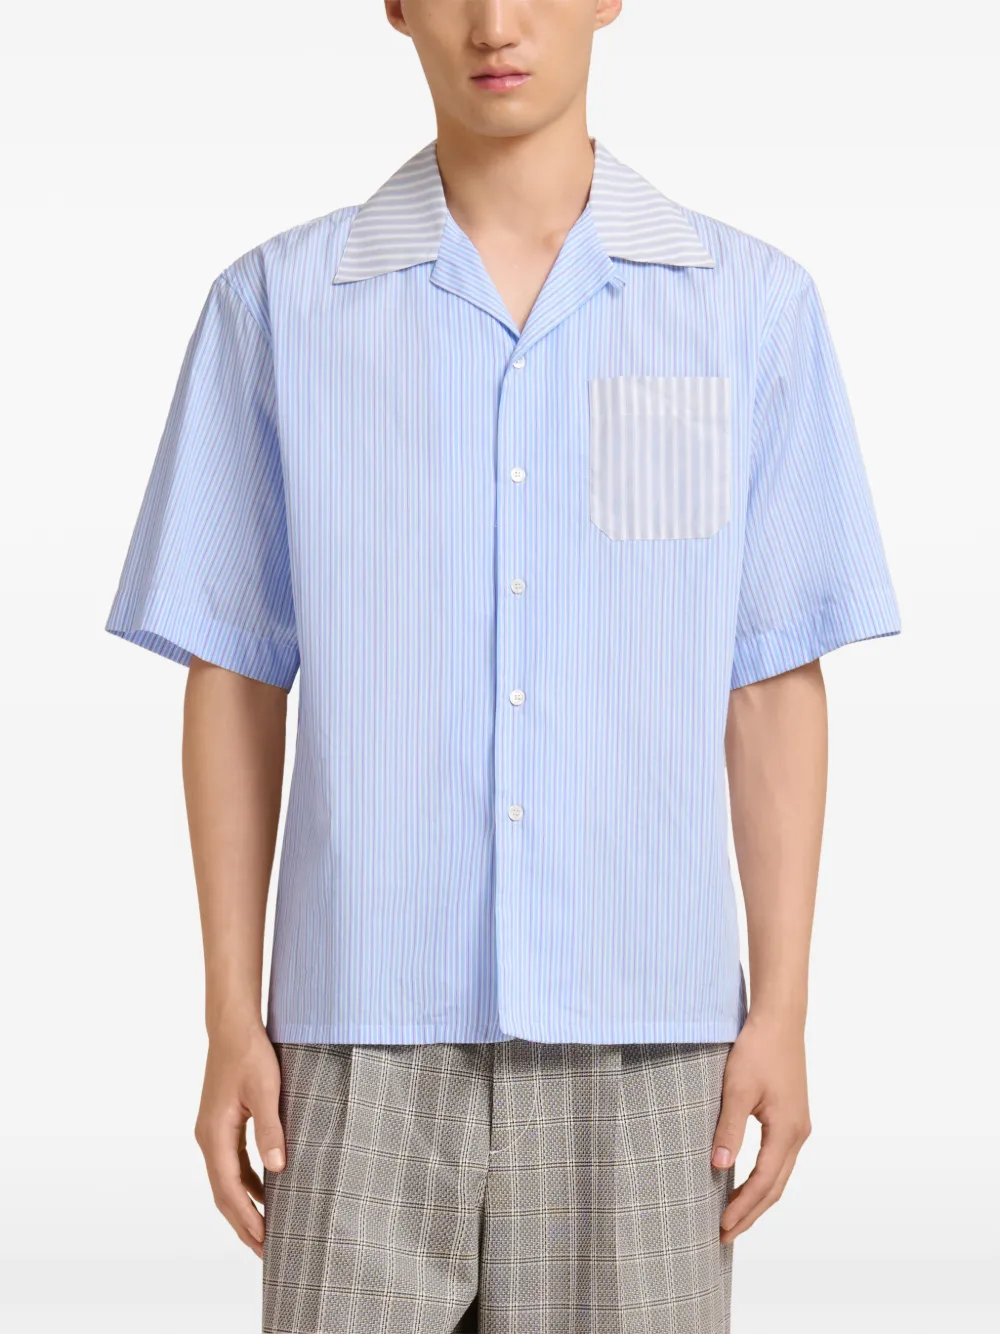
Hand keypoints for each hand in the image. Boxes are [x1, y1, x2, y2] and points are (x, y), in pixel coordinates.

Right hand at [193, 1019, 286, 1257]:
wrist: (232, 1027)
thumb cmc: (250, 1054)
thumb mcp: (266, 1090)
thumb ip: (271, 1129)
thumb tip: (277, 1169)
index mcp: (215, 1135)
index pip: (229, 1189)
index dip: (246, 1218)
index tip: (264, 1241)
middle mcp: (208, 1138)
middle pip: (223, 1192)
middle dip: (242, 1222)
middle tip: (264, 1251)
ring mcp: (212, 1132)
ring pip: (225, 1180)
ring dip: (243, 1205)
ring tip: (264, 1228)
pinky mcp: (220, 1124)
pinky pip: (231, 1164)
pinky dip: (245, 1183)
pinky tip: (265, 1189)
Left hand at [710, 1011, 811, 1242]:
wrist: (779, 1019)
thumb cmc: (757, 1049)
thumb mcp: (737, 1089)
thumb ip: (729, 1129)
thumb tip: (718, 1166)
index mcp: (787, 1131)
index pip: (763, 1183)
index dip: (742, 1208)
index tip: (720, 1227)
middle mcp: (798, 1134)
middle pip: (775, 1187)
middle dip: (750, 1213)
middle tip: (724, 1235)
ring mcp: (798, 1125)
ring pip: (779, 1174)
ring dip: (757, 1197)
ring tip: (733, 1216)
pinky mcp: (792, 1115)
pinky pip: (778, 1158)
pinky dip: (762, 1177)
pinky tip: (745, 1180)